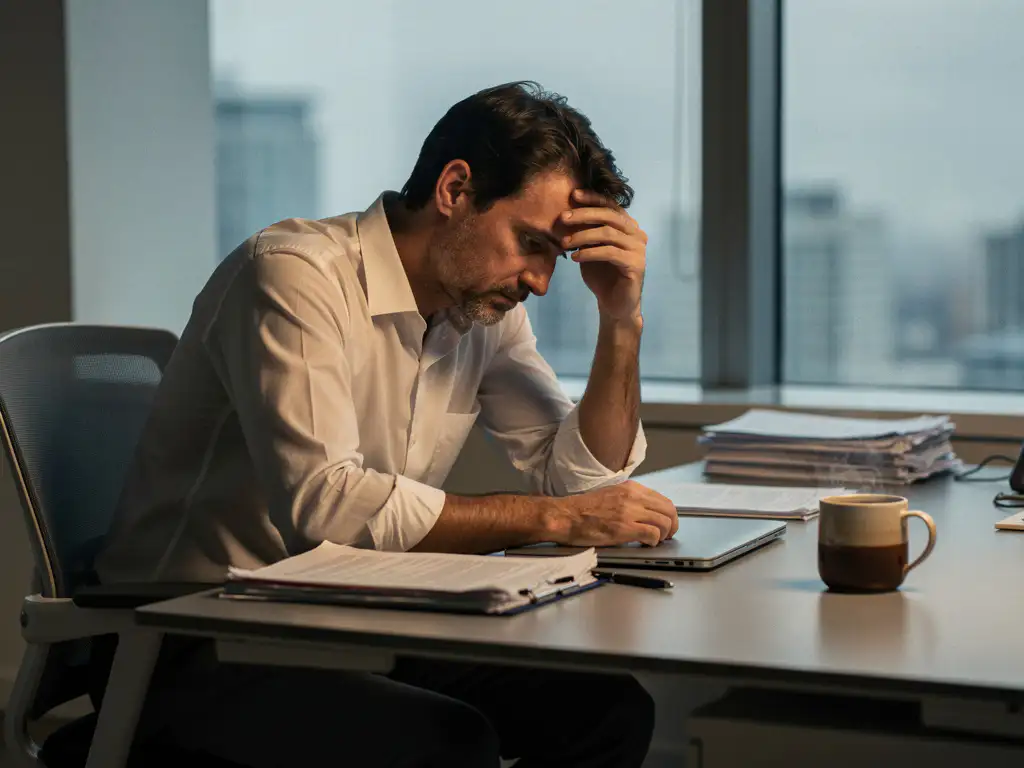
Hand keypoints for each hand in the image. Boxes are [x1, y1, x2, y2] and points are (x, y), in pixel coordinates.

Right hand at [551, 481, 678, 547]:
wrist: (566, 516)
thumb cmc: (584, 509)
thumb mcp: (612, 495)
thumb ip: (630, 500)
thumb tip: (647, 513)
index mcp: (631, 488)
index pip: (663, 500)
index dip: (669, 515)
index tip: (667, 524)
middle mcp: (633, 497)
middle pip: (669, 510)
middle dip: (672, 525)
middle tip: (668, 535)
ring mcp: (630, 512)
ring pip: (664, 523)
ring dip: (664, 535)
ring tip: (656, 541)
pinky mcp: (625, 528)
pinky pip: (652, 534)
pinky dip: (654, 541)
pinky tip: (647, 544)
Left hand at [561, 189, 647, 322]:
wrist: (615, 304)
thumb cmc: (602, 275)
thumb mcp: (590, 249)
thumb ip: (585, 233)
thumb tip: (567, 214)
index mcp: (628, 226)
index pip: (611, 205)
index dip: (592, 198)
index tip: (573, 195)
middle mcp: (637, 233)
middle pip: (609, 216)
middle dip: (584, 215)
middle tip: (563, 219)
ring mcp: (639, 249)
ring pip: (608, 233)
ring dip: (583, 236)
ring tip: (564, 243)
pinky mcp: (636, 264)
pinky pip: (610, 253)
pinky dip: (590, 252)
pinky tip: (575, 257)